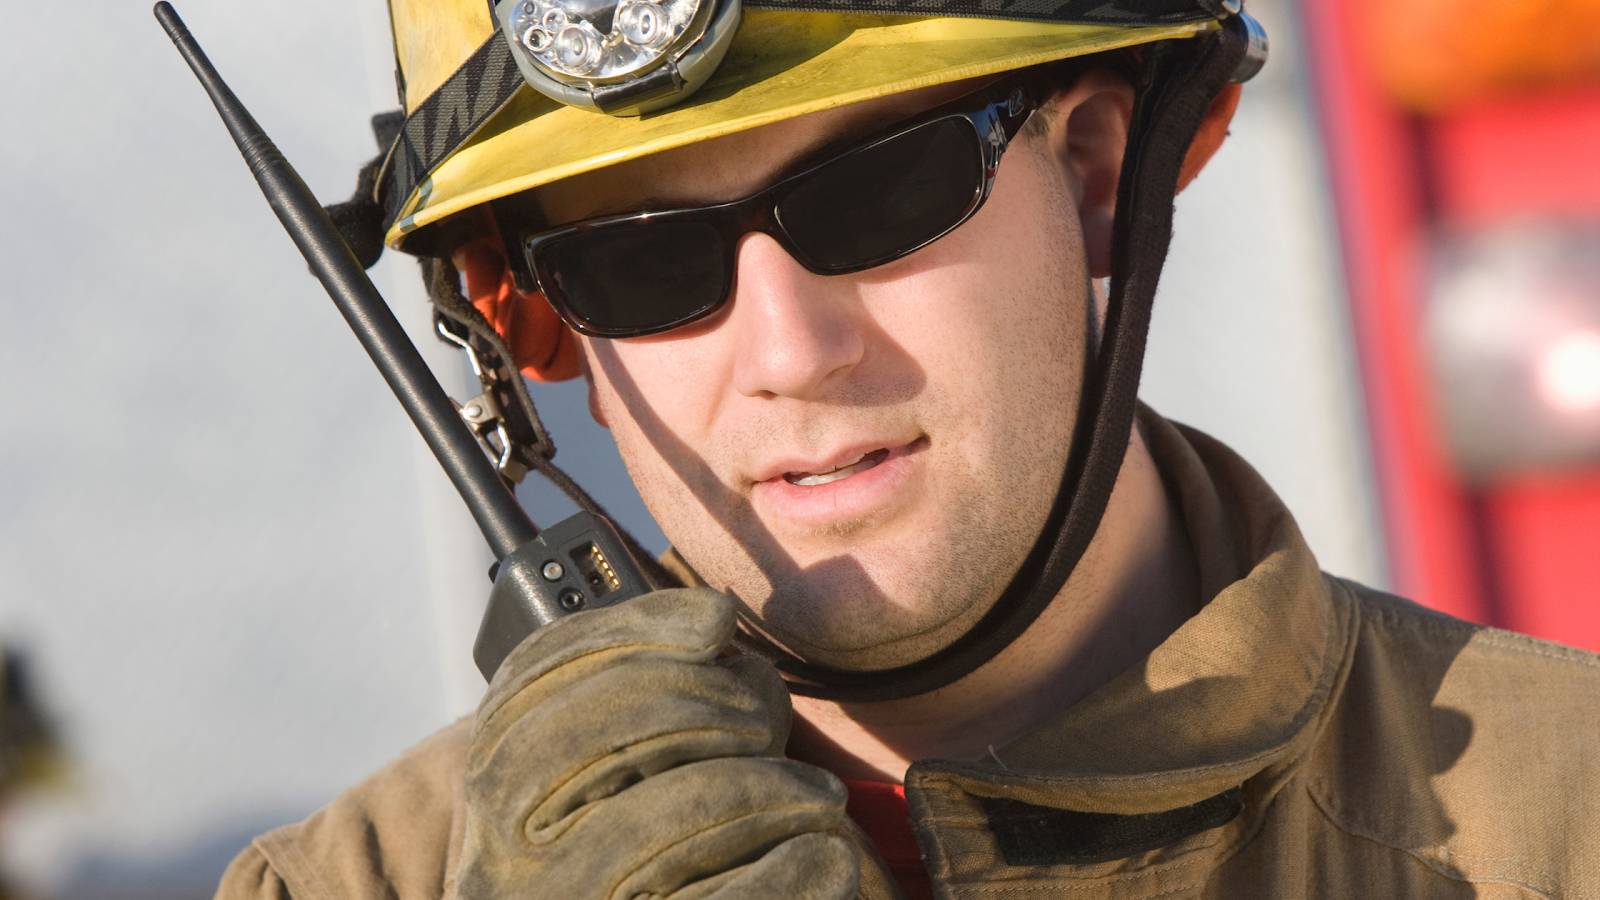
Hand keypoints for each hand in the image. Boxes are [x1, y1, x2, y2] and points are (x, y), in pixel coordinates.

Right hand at [457, 588, 858, 898]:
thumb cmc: (656, 851)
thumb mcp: (626, 762)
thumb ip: (643, 689)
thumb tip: (714, 617)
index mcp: (496, 792)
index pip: (532, 687)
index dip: (630, 636)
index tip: (718, 619)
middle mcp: (503, 857)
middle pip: (595, 744)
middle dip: (699, 706)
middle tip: (768, 711)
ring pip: (658, 826)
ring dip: (761, 791)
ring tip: (821, 795)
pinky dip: (783, 875)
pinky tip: (827, 858)